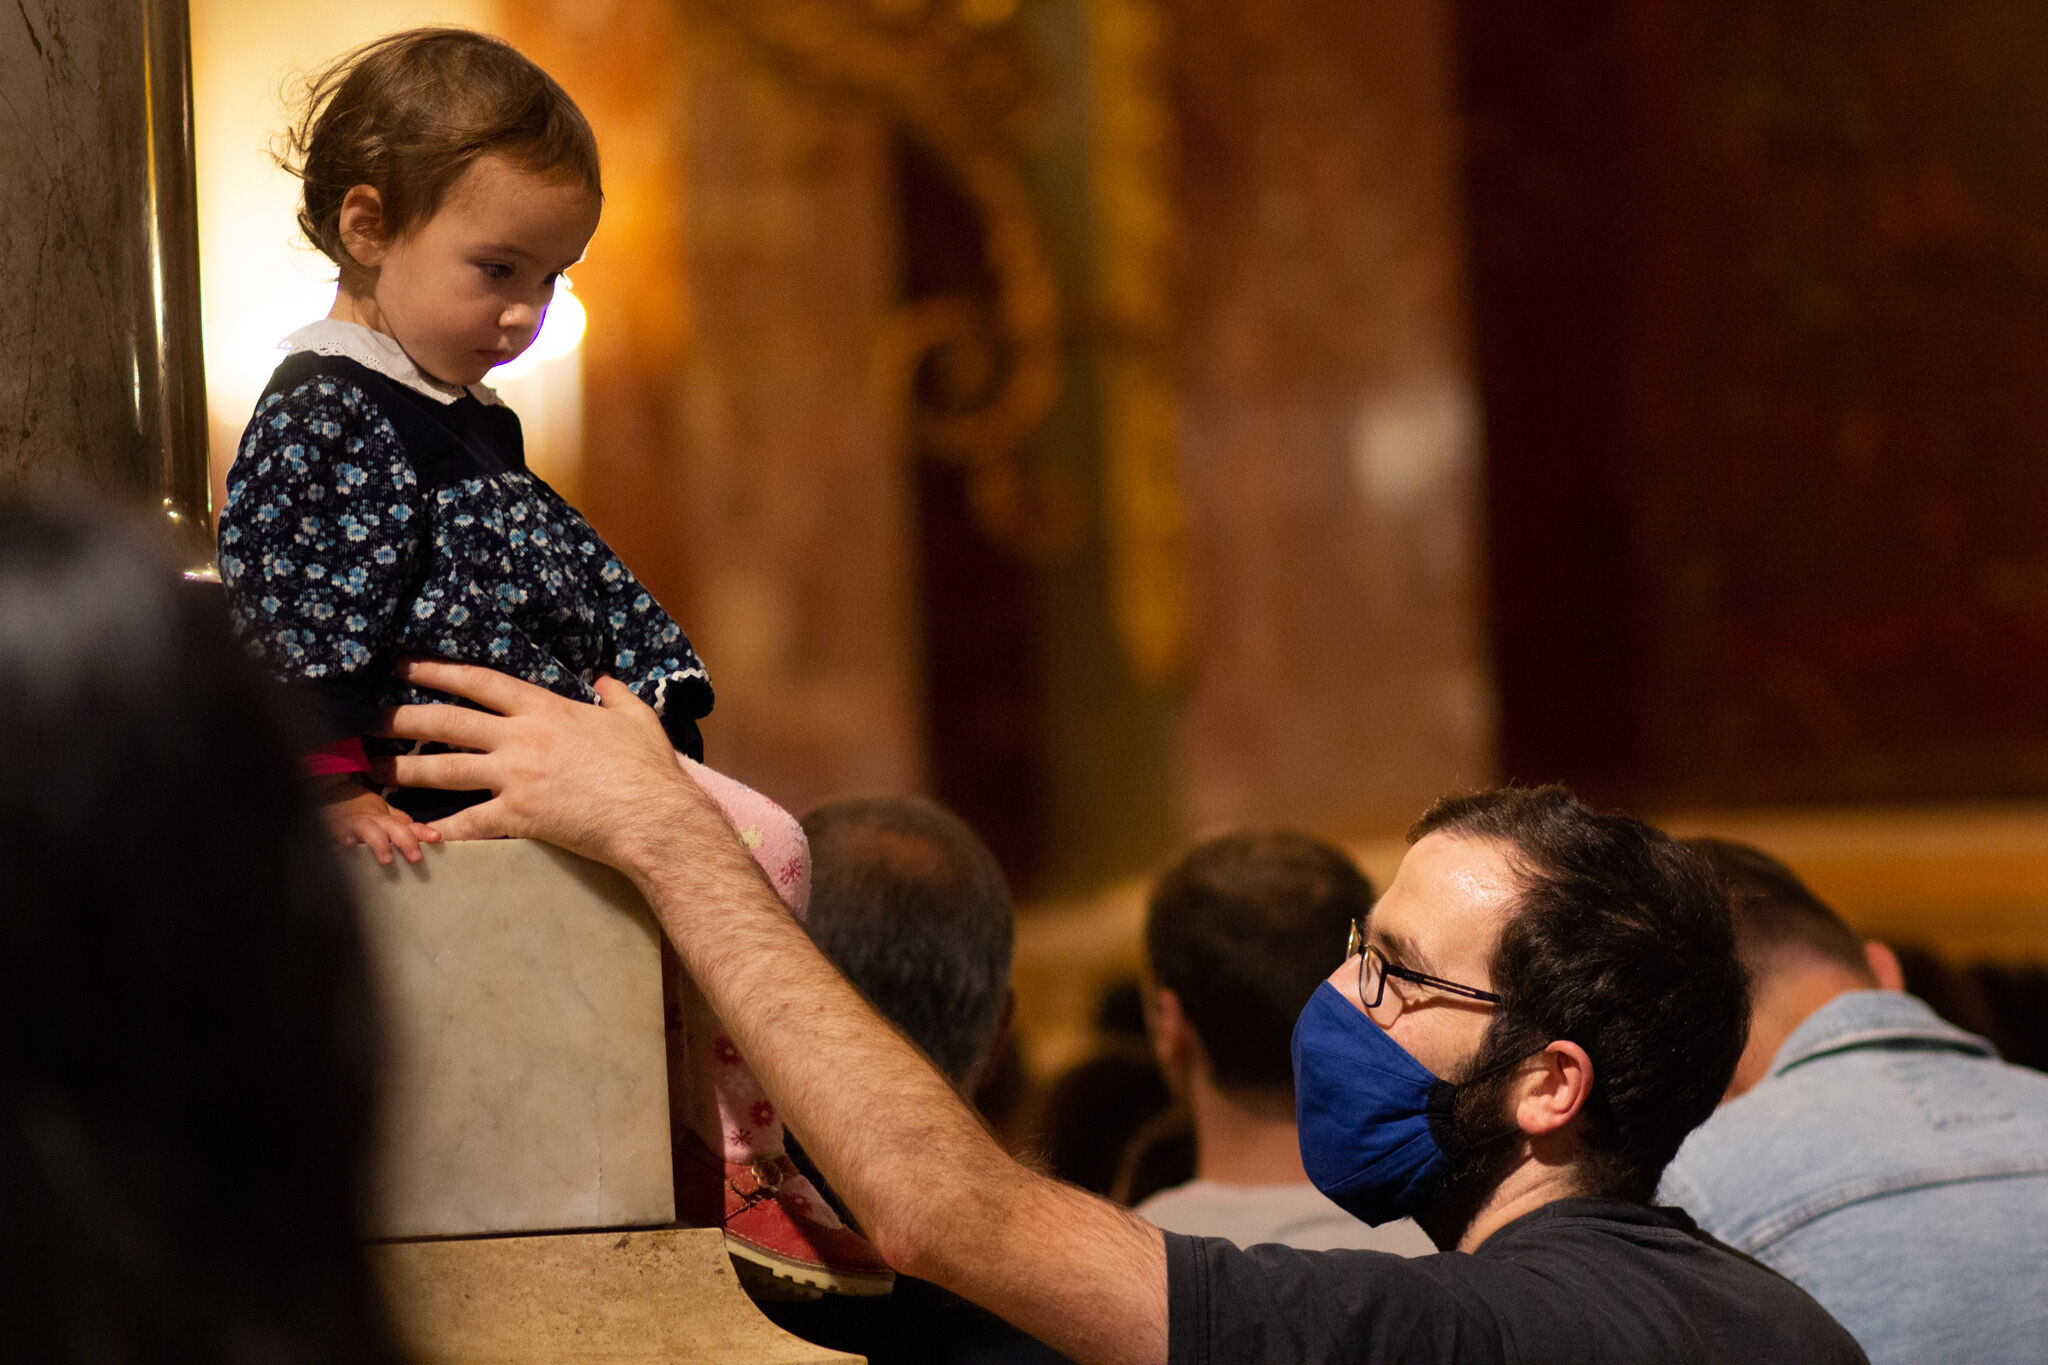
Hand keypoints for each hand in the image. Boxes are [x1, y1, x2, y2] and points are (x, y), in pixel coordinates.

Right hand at [318, 777, 440, 865]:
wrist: (332, 793)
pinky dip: (343, 839)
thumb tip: (428, 838)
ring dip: (379, 844)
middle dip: (405, 841)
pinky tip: (346, 847)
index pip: (409, 826)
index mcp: (388, 820)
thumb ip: (403, 829)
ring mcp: (355, 823)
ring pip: (370, 831)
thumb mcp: (385, 820)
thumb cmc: (363, 813)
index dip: (423, 831)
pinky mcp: (336, 827)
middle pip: (393, 828)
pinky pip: (339, 833)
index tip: (437, 838)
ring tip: (387, 860)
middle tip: (416, 858)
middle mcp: (374, 820)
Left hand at [370, 659, 712, 868]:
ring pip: (444, 771)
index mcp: (545, 710)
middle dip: (403, 718)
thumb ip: (617, 694)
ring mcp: (515, 779)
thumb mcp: (637, 719)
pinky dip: (442, 830)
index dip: (437, 671)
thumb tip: (606, 678)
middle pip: (447, 722)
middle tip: (370, 718)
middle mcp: (520, 739)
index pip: (480, 682)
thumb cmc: (648, 768)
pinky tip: (416, 832)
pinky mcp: (519, 818)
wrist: (654, 816)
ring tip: (374, 770)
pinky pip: (470, 824)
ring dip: (404, 770)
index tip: (405, 665)